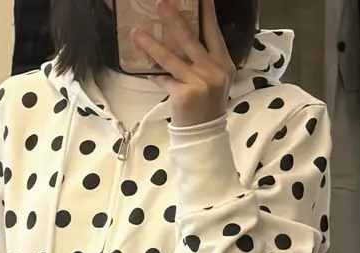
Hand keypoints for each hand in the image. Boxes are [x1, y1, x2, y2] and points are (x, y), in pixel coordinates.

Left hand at [133, 0, 234, 128]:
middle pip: (189, 40)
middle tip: (161, 3)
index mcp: (223, 64)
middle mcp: (213, 70)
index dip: (207, 14)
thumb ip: (204, 60)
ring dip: (150, 43)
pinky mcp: (184, 94)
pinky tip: (143, 67)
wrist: (204, 134)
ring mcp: (199, 82)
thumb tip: (182, 35)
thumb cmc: (207, 105)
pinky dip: (153, 74)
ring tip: (135, 32)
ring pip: (170, 58)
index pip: (214, 33)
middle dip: (173, 20)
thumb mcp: (214, 79)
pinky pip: (163, 79)